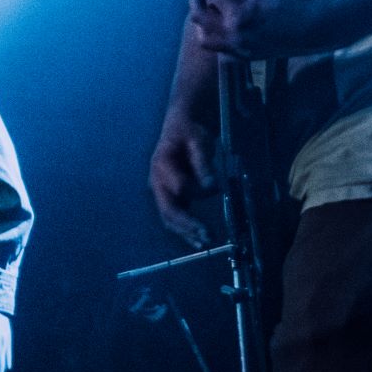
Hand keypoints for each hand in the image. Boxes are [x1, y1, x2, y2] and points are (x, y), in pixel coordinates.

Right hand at [149, 110, 217, 247]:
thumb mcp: (199, 141)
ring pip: (170, 218)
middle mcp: (157, 182)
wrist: (179, 128)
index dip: (197, 190)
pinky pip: (174, 218)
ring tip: (205, 242)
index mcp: (162, 165)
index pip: (179, 186)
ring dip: (186, 232)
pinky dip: (185, 230)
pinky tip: (198, 240)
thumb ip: (203, 164)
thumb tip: (211, 188)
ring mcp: (161, 192)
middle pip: (169, 209)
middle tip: (207, 235)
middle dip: (188, 225)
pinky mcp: (169, 198)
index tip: (214, 188)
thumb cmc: (189, 132)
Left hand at [188, 0, 335, 61]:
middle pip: (199, 18)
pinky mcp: (252, 56)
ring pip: (207, 40)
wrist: (322, 26)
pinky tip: (226, 24)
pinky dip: (219, 37)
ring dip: (203, 21)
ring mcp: (242, 50)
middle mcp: (234, 37)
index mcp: (237, 16)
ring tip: (209, 4)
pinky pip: (224, 51)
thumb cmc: (297, 0)